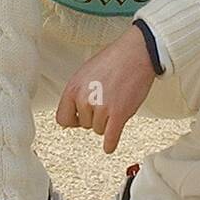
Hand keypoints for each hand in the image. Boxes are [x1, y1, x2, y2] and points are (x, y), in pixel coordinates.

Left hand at [55, 25, 155, 152]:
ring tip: (116, 103)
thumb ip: (77, 93)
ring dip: (107, 122)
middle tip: (106, 100)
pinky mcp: (119, 114)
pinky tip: (110, 146)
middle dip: (94, 117)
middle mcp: (85, 99)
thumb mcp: (85, 73)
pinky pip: (111, 137)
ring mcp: (102, 108)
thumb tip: (73, 114)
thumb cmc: (113, 59)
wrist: (136, 53)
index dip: (73, 119)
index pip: (63, 119)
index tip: (80, 118)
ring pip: (99, 130)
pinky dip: (110, 144)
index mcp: (73, 88)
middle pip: (84, 125)